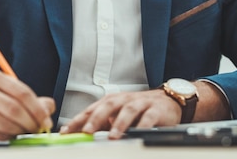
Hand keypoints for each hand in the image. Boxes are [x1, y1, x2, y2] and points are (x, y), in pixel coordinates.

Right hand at [0, 69, 54, 144]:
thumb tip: (48, 108)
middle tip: (38, 129)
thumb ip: (34, 100)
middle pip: (14, 108)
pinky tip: (9, 133)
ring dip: (21, 131)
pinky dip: (8, 137)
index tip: (46, 120)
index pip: (22, 92)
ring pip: (6, 124)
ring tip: (25, 130)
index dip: (38, 109)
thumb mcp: (11, 95)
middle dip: (31, 122)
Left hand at [60, 81, 229, 139]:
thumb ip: (104, 122)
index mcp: (113, 100)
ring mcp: (141, 103)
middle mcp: (125, 99)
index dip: (78, 119)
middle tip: (86, 131)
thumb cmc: (140, 109)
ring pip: (128, 110)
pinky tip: (137, 133)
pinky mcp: (156, 109)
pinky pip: (149, 117)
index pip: (92, 109)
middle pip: (108, 105)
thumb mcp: (119, 114)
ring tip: (113, 136)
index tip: (66, 131)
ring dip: (119, 123)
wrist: (169, 100)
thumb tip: (82, 132)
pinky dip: (143, 125)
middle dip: (96, 118)